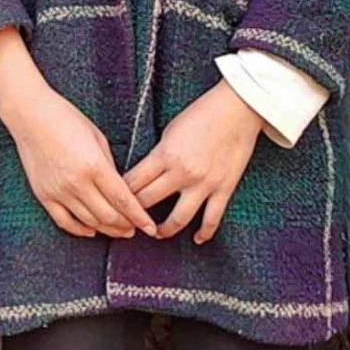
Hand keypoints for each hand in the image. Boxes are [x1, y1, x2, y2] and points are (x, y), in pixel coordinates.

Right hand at [1, 86, 157, 240]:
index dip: (139, 217)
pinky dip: (81, 229)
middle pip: (108, 216)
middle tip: (135, 228)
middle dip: (126, 225)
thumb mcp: (97, 138)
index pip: (123, 200)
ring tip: (118, 230)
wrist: (30, 115)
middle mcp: (76, 182)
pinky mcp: (44, 194)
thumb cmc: (66, 119)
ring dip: (107, 229)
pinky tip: (92, 230)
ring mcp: (58, 191)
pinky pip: (64, 221)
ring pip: (89, 222)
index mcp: (94, 165)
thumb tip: (120, 190)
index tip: (150, 227)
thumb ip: (109, 166)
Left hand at [124, 80, 264, 244]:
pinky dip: (204, 233)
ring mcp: (204, 184)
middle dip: (133, 212)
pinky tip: (196, 239)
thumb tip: (146, 173)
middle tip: (126, 220)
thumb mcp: (170, 131)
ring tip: (156, 233)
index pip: (133, 182)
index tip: (113, 201)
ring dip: (164, 230)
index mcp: (164, 155)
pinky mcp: (224, 189)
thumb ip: (158, 154)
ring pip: (178, 218)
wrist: (237, 110)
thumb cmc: (201, 114)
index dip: (119, 194)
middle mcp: (182, 173)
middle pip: (148, 201)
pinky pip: (212, 219)